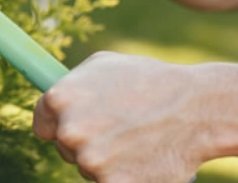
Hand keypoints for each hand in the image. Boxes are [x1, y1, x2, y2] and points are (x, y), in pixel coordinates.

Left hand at [33, 52, 207, 181]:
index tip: (77, 125)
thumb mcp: (103, 65)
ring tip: (136, 140)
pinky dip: (125, 176)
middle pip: (65, 148)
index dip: (58, 125)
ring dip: (106, 160)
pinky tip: (142, 160)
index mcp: (59, 99)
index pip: (41, 125)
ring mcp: (91, 161)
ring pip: (88, 167)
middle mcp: (70, 131)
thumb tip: (52, 100)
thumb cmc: (150, 81)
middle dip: (86, 141)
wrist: (196, 109)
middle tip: (118, 129)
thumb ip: (72, 83)